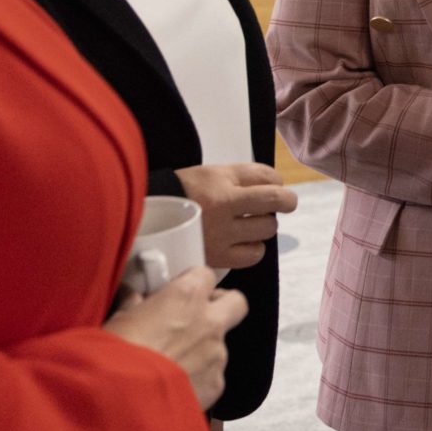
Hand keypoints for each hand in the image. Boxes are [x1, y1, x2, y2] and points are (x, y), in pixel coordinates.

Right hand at [106, 266, 248, 410]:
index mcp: (186, 296)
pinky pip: (212, 376)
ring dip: (203, 350)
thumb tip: (132, 297)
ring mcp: (217, 354)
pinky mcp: (217, 385)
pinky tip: (175, 388)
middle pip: (236, 302)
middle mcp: (209, 321)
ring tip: (172, 365)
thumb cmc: (115, 357)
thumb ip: (134, 305)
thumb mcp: (117, 321)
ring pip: (220, 345)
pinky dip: (199, 379)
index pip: (205, 275)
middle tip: (197, 318)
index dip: (193, 284)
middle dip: (222, 307)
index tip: (179, 294)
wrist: (123, 403)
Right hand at [174, 162, 299, 271]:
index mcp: (220, 184)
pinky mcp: (216, 258)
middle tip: (266, 205)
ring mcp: (219, 236)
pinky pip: (252, 255)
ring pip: (266, 230)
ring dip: (263, 225)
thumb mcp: (214, 172)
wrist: (152, 216)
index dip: (279, 184)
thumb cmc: (187, 191)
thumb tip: (277, 184)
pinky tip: (243, 241)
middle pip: (273, 204)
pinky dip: (254, 248)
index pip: (268, 178)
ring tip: (249, 223)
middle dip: (276, 204)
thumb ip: (246, 176)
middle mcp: (221, 209)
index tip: (279, 191)